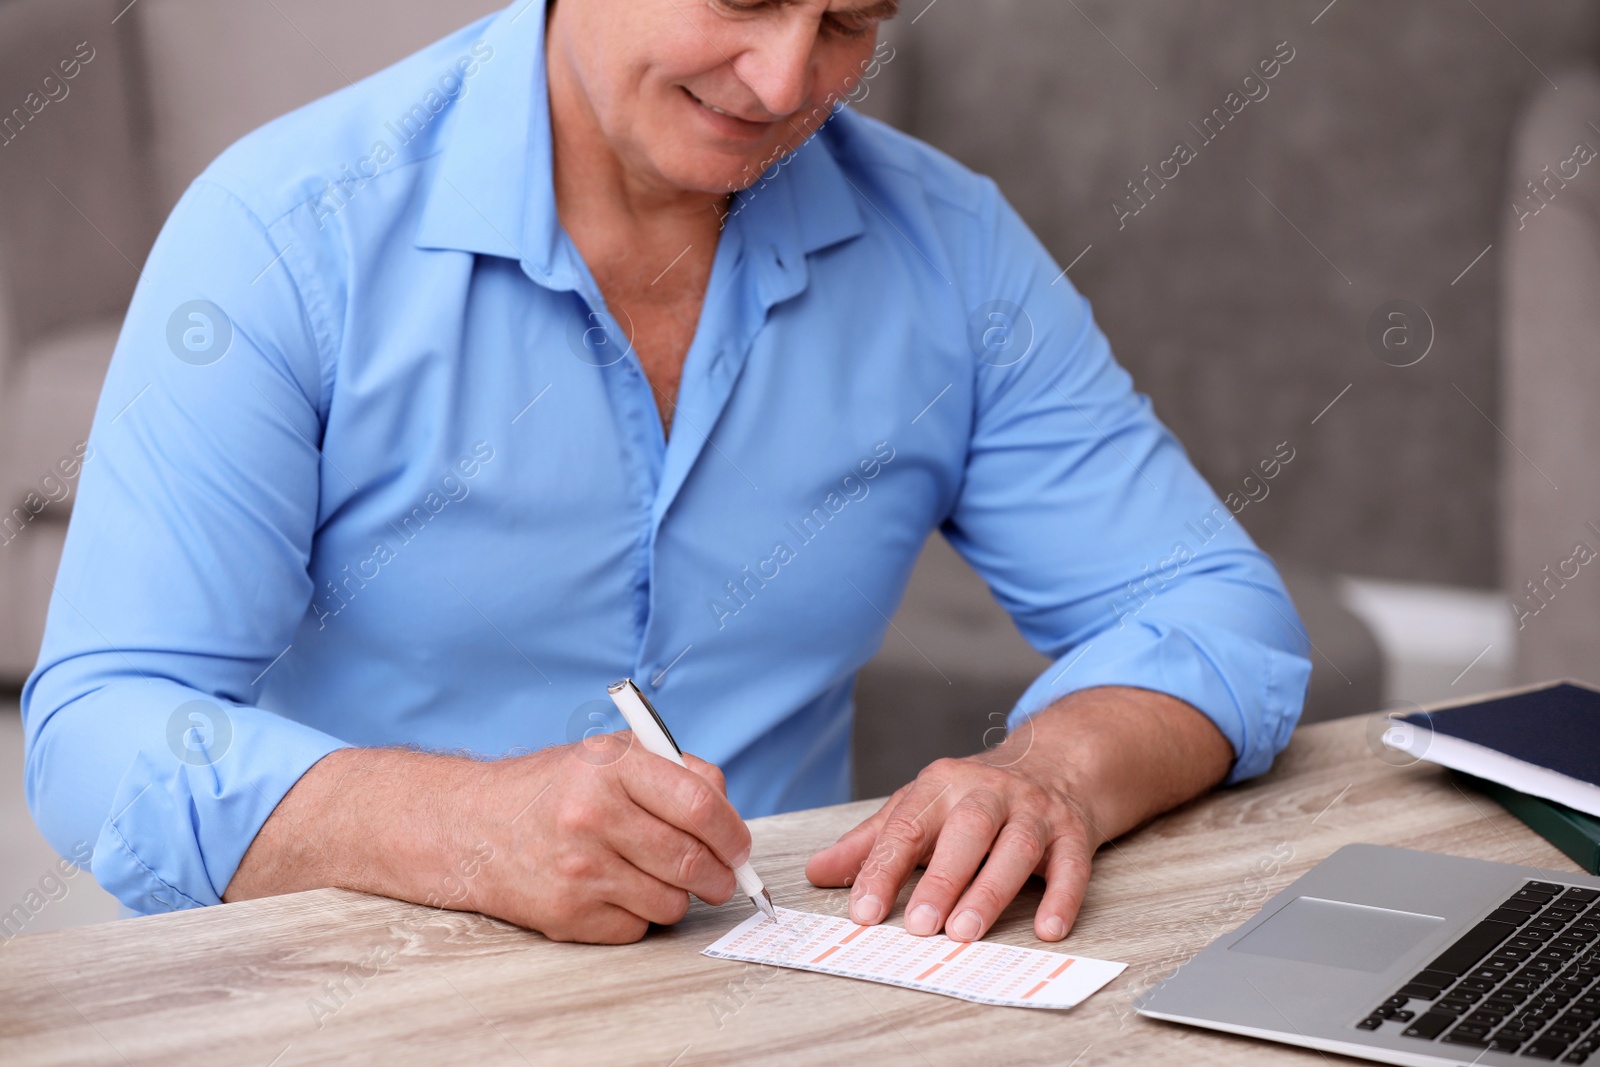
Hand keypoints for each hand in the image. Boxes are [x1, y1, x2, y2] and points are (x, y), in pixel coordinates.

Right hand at [225, 732, 752, 945]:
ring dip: (678, 895)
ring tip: (654, 874)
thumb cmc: (552, 788)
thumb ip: (673, 771)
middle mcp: (593, 817)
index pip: (700, 803)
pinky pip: (637, 927)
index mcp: (612, 768)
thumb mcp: (608, 755)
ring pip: (671, 901)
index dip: (732, 831)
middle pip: (692, 861)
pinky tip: (616, 890)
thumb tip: (729, 812)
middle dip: (721, 876)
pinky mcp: (566, 915)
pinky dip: (640, 915)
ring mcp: (578, 869)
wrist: (469, 826)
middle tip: (724, 877)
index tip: (739, 846)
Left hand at [806, 686, 1233, 942]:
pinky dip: (1061, 897)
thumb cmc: (973, 797)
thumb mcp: (918, 808)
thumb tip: (816, 872)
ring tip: (966, 932)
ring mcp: (1034, 810)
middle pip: (966, 831)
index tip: (862, 913)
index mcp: (940, 785)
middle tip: (921, 926)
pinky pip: (1071, 865)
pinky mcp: (1073, 833)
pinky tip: (1048, 929)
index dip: (881, 871)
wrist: (1054, 764)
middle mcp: (988, 792)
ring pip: (1016, 847)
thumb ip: (871, 844)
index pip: (906, 828)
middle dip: (942, 879)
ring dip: (992, 890)